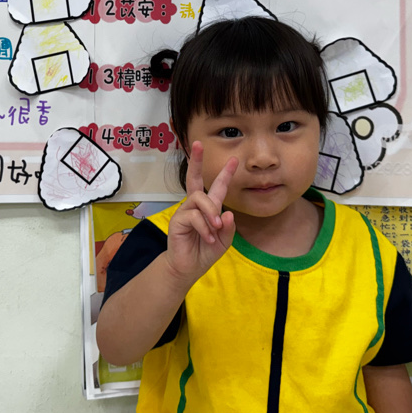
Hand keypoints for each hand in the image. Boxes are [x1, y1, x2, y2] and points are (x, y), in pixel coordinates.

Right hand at [164, 141, 236, 283]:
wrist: (188, 268)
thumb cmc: (205, 252)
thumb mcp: (224, 241)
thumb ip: (228, 228)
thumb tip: (228, 213)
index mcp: (208, 208)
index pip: (217, 187)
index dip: (225, 174)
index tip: (234, 159)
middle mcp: (195, 206)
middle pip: (195, 178)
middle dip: (197, 161)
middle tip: (198, 144)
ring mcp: (185, 211)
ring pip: (200, 198)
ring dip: (211, 213)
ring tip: (216, 228)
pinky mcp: (178, 220)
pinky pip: (194, 216)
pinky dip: (205, 228)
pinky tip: (208, 239)